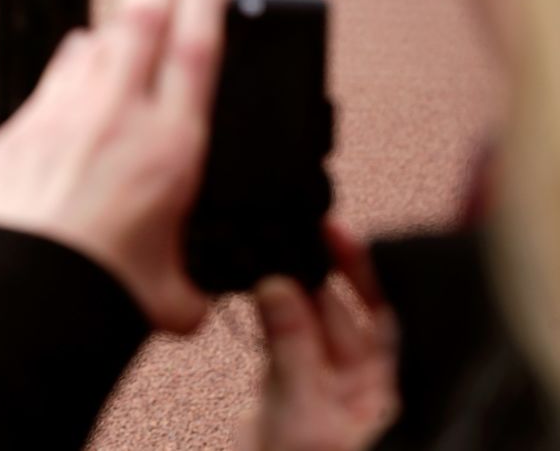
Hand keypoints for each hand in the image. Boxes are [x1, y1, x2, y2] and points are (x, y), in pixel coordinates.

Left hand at [0, 0, 230, 332]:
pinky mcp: (20, 127)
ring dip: (112, 25)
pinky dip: (70, 63)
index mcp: (169, 149)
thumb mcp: (166, 297)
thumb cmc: (87, 291)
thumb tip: (191, 300)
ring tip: (126, 19)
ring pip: (91, 44)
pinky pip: (52, 77)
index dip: (207, 0)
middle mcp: (116, 118)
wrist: (15, 292)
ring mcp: (63, 114)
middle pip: (140, 21)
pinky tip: (74, 63)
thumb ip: (187, 287)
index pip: (196, 50)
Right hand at [237, 224, 398, 450]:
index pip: (391, 315)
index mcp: (390, 393)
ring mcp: (326, 393)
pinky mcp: (290, 398)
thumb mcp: (300, 415)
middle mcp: (364, 390)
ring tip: (266, 254)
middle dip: (318, 277)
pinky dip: (271, 318)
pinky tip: (256, 288)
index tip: (337, 232)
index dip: (368, 271)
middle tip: (291, 235)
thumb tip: (277, 283)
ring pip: (312, 327)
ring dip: (289, 294)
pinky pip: (285, 345)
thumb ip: (290, 346)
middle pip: (347, 315)